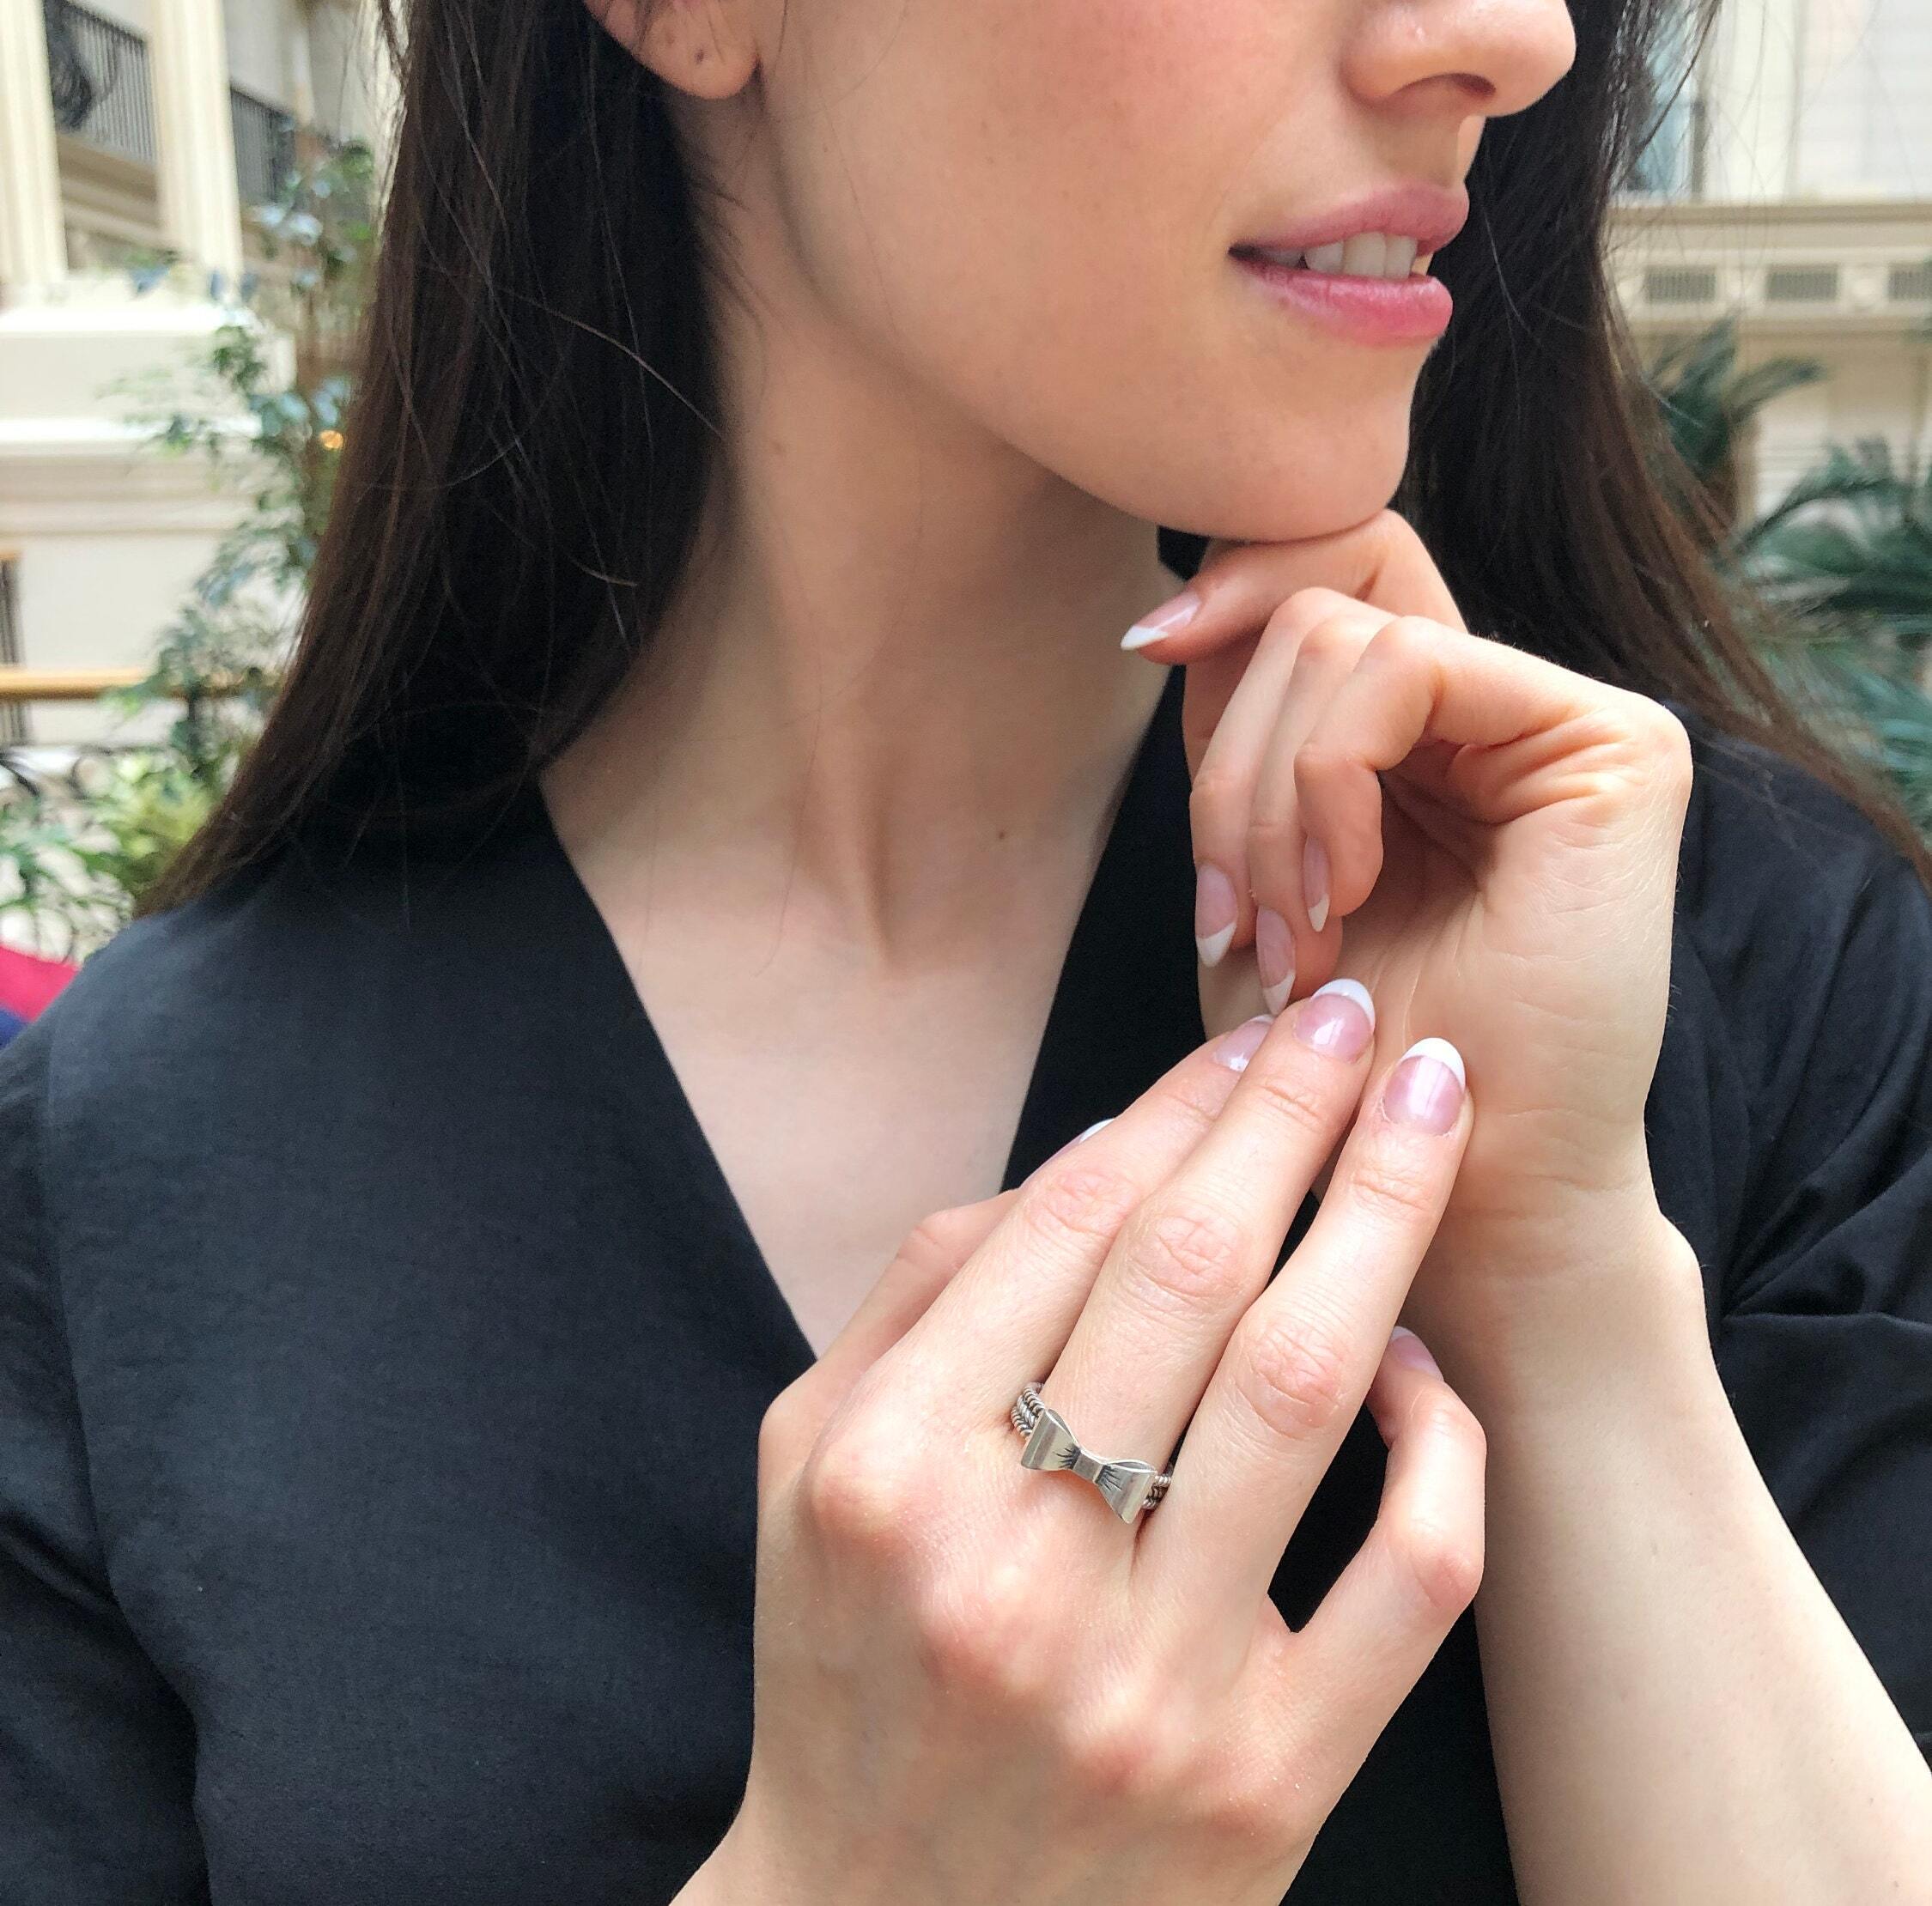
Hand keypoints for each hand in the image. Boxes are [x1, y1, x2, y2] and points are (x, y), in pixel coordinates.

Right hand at [680, 990, 1480, 1905]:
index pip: (1063, 1224)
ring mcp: (1147, 1680)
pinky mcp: (1267, 1782)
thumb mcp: (800, 1469)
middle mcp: (1007, 1564)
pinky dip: (1438, 1443)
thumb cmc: (842, 1668)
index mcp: (882, 1469)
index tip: (1248, 1037)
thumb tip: (1079, 1157)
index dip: (1174, 1105)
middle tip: (1359, 1017)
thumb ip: (911, 1298)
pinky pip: (1402, 1577)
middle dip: (1291, 1114)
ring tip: (1431, 1108)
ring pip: (1301, 1389)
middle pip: (1189, 1273)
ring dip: (1382, 1216)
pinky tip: (1427, 1356)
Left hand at [1124, 511, 1695, 1348]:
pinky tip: (1343, 896)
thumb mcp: (1251, 888)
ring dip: (1269, 798)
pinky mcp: (1615, 745)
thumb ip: (1238, 752)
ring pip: (1342, 633)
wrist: (1444, 1196)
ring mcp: (1565, 721)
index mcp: (1420, 741)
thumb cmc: (1333, 1074)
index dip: (1229, 593)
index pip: (1322, 578)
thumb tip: (1173, 621)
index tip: (1146, 649)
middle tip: (1242, 917)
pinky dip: (1329, 779)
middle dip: (1231, 767)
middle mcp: (1500, 714)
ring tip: (1295, 936)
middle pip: (1313, 605)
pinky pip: (1407, 669)